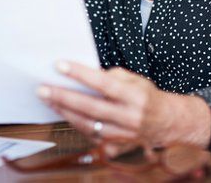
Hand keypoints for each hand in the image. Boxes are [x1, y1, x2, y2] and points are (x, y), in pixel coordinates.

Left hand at [37, 61, 210, 148]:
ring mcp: (122, 135)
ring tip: (47, 98)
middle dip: (63, 97)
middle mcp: (129, 117)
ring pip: (87, 124)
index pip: (104, 84)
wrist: (168, 124)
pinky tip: (61, 111)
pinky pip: (89, 135)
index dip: (81, 74)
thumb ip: (113, 76)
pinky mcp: (116, 145)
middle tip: (42, 88)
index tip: (60, 65)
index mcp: (135, 97)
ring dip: (63, 111)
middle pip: (91, 107)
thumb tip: (85, 74)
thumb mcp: (136, 80)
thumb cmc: (147, 97)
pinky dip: (73, 122)